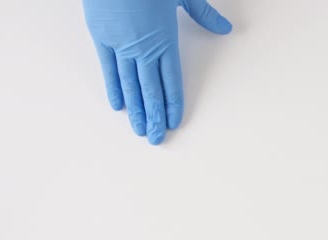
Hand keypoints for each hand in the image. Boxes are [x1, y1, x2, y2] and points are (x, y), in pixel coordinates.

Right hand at [83, 0, 231, 144]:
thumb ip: (204, 14)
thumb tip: (226, 28)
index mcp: (166, 40)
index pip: (172, 81)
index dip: (173, 104)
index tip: (172, 122)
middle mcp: (144, 48)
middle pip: (151, 90)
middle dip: (154, 117)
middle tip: (156, 138)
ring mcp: (121, 45)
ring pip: (130, 85)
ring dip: (135, 109)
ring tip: (139, 129)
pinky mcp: (101, 38)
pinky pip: (108, 69)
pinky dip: (113, 88)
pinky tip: (119, 105)